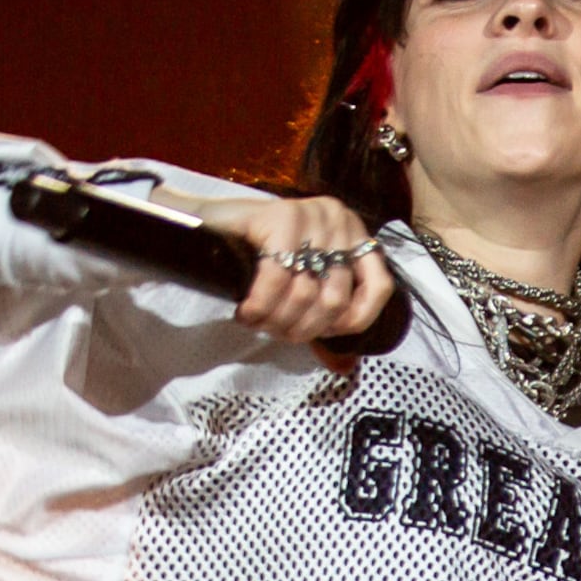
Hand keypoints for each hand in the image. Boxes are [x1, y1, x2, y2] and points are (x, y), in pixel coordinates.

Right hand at [198, 196, 396, 346]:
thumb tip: (344, 365)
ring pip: (308, 294)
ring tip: (258, 323)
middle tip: (274, 331)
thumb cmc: (254, 255)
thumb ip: (325, 310)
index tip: (321, 333)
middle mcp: (340, 220)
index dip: (351, 322)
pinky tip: (247, 312)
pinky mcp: (282, 215)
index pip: (379, 288)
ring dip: (278, 321)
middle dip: (301, 328)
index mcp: (353, 234)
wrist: (202, 223)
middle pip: (336, 300)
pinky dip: (261, 305)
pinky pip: (279, 279)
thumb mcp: (300, 279)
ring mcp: (313, 215)